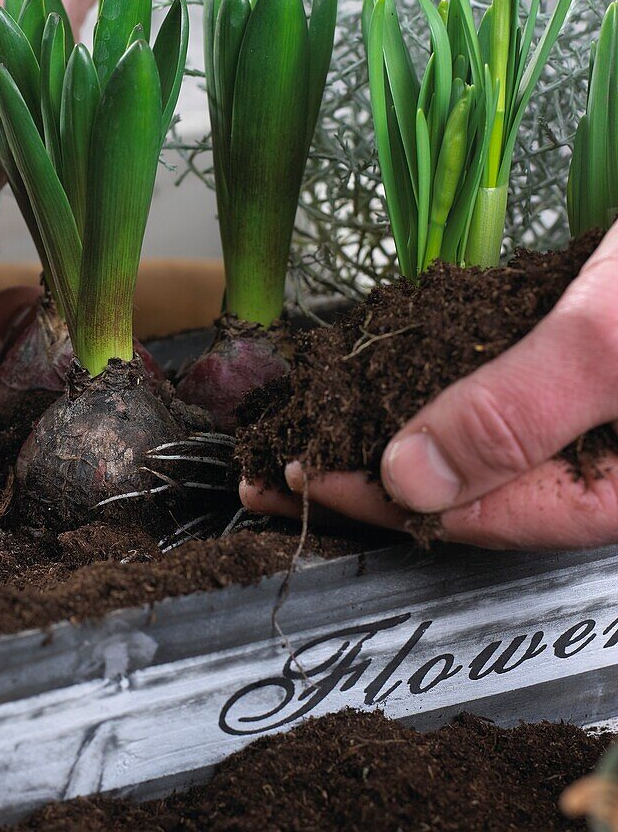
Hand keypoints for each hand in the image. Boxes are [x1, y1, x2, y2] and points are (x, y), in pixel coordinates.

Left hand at [242, 225, 617, 549]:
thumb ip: (517, 412)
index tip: (295, 477)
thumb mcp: (615, 340)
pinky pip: (490, 395)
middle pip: (464, 490)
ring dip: (386, 437)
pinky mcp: (577, 369)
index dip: (375, 498)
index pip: (473, 514)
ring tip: (309, 434)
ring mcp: (587, 416)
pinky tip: (386, 386)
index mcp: (614, 489)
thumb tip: (410, 478)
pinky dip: (428, 390)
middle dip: (365, 479)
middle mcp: (598, 463)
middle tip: (270, 475)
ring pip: (470, 445)